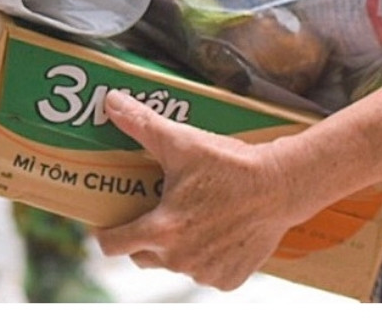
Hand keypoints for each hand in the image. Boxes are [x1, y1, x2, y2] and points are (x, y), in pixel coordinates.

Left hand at [95, 93, 313, 286]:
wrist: (277, 187)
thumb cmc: (227, 165)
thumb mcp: (179, 141)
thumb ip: (140, 123)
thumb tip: (110, 101)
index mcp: (164, 230)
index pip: (116, 245)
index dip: (105, 235)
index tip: (105, 223)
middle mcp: (182, 259)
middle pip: (143, 256)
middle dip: (141, 237)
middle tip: (149, 210)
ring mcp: (207, 273)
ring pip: (175, 264)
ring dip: (175, 247)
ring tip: (186, 215)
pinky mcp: (230, 280)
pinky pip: (205, 272)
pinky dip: (204, 256)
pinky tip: (212, 231)